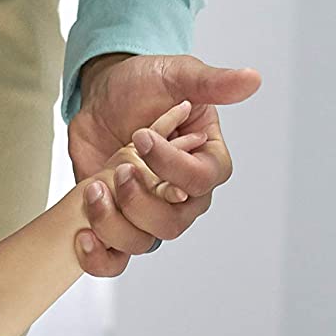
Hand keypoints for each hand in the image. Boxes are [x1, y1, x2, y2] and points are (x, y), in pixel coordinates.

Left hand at [67, 53, 261, 276]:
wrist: (101, 99)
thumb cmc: (144, 85)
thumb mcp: (177, 75)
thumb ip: (212, 83)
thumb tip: (252, 79)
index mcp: (206, 162)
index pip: (202, 181)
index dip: (172, 166)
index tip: (142, 137)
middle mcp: (183, 197)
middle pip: (173, 224)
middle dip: (140, 201)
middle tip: (120, 168)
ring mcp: (150, 215)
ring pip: (142, 243)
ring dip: (113, 222)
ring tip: (94, 190)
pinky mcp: (119, 225)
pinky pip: (115, 260)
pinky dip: (98, 257)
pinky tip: (83, 235)